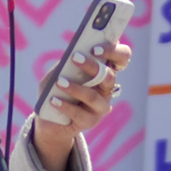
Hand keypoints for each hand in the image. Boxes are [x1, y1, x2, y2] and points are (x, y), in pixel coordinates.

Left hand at [32, 34, 130, 170]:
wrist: (49, 117)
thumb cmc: (55, 88)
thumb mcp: (59, 71)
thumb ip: (66, 64)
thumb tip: (70, 56)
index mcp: (104, 70)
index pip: (122, 56)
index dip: (113, 50)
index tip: (95, 47)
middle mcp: (107, 88)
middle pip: (109, 76)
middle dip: (92, 66)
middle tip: (74, 57)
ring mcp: (101, 106)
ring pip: (93, 96)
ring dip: (75, 88)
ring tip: (59, 82)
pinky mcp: (90, 122)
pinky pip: (80, 114)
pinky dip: (65, 105)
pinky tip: (53, 100)